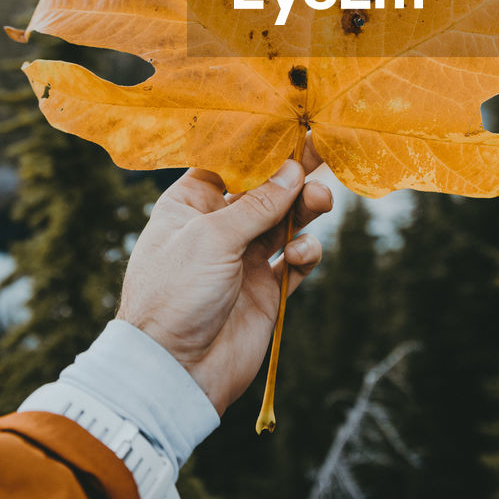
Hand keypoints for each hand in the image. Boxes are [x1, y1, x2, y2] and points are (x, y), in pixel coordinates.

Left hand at [116, 145, 331, 414]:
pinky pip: (295, 261)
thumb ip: (257, 204)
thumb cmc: (175, 295)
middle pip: (264, 189)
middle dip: (292, 173)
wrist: (175, 372)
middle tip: (323, 150)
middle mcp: (217, 227)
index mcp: (190, 204)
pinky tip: (301, 255)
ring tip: (320, 202)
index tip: (292, 125)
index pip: (229, 163)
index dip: (260, 146)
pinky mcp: (266, 291)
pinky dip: (304, 253)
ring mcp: (243, 259)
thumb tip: (294, 169)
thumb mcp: (212, 238)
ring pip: (285, 221)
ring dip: (304, 209)